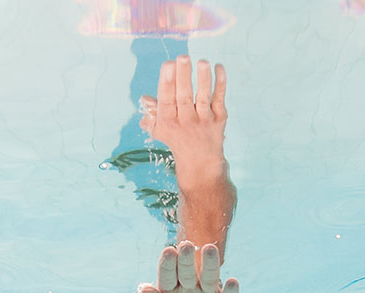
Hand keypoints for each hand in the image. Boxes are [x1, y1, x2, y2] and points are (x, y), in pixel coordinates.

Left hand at [138, 242, 238, 292]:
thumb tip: (145, 290)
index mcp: (171, 289)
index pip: (168, 275)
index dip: (168, 264)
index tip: (168, 251)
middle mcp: (190, 287)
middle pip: (188, 272)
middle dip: (186, 259)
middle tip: (186, 245)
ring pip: (209, 277)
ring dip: (210, 264)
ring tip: (209, 249)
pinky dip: (231, 290)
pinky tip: (231, 282)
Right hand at [139, 56, 227, 185]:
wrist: (200, 163)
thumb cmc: (177, 140)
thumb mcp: (160, 129)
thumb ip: (152, 113)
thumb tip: (145, 99)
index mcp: (168, 122)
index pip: (166, 101)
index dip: (167, 83)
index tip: (168, 64)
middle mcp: (186, 122)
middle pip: (184, 96)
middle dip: (183, 76)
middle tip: (183, 57)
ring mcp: (203, 120)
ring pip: (203, 97)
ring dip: (203, 79)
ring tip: (202, 62)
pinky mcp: (219, 119)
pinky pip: (219, 98)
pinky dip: (220, 83)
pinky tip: (218, 67)